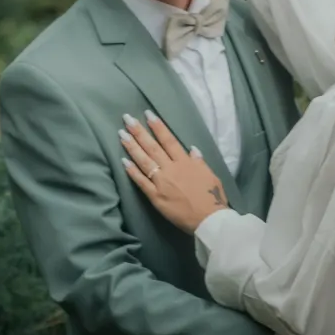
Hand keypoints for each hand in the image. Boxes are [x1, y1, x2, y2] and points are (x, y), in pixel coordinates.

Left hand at [119, 112, 226, 233]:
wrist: (209, 219)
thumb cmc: (213, 198)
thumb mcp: (210, 175)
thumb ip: (199, 162)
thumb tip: (192, 149)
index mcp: (186, 162)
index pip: (169, 140)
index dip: (158, 127)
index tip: (148, 114)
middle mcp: (172, 169)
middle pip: (152, 147)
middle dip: (139, 132)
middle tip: (127, 119)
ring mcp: (162, 182)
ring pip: (144, 161)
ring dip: (132, 147)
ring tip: (121, 134)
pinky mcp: (156, 197)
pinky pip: (141, 182)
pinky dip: (132, 171)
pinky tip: (123, 161)